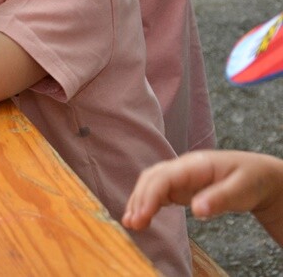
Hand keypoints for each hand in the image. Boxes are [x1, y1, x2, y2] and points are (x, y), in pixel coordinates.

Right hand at [123, 150, 282, 242]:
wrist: (258, 175)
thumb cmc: (251, 180)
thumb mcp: (241, 190)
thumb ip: (219, 198)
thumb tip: (196, 210)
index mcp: (195, 165)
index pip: (163, 177)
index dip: (150, 196)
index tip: (142, 215)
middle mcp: (182, 167)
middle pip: (151, 179)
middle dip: (138, 200)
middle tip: (132, 224)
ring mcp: (179, 176)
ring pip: (150, 184)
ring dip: (138, 202)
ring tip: (130, 223)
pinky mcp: (179, 186)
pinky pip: (156, 191)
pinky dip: (146, 204)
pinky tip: (141, 217)